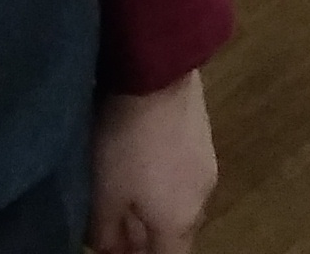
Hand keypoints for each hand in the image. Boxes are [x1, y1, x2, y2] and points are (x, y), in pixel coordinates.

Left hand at [85, 74, 217, 253]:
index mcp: (179, 221)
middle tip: (115, 228)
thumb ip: (105, 233)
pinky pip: (183, 173)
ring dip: (156, 206)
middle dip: (148, 236)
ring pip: (180, 200)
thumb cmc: (126, 144)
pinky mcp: (203, 133)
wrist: (156, 73)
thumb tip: (109, 249)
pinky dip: (163, 179)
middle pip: (176, 232)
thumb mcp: (103, 195)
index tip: (119, 251)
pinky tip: (141, 162)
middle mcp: (201, 198)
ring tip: (125, 194)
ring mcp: (206, 162)